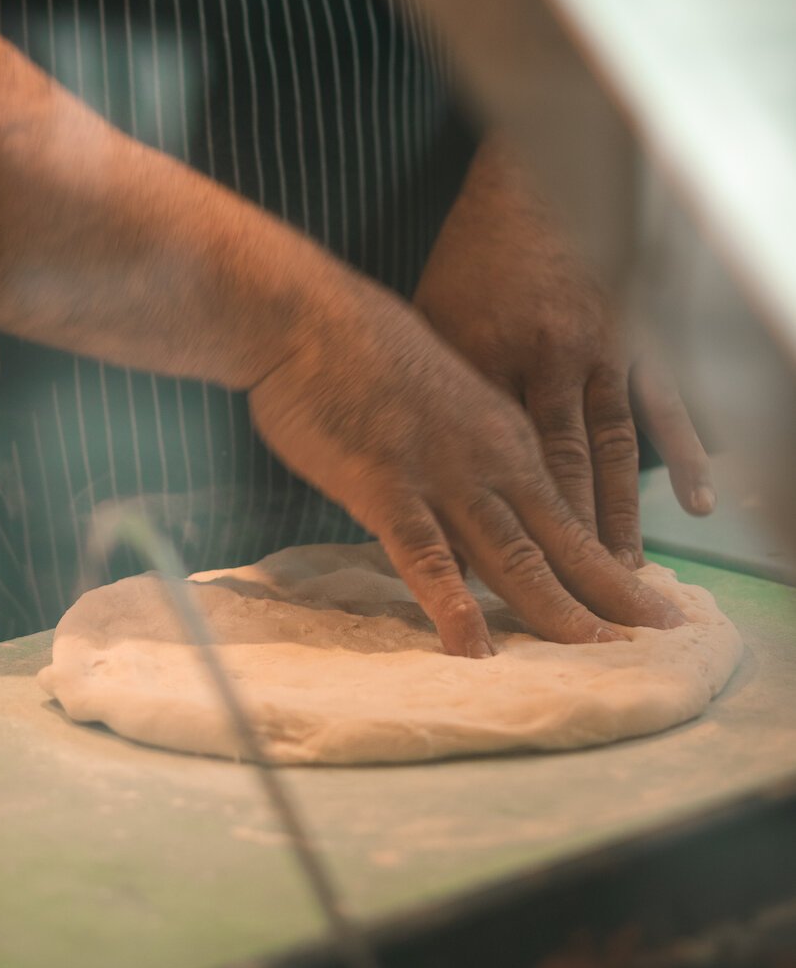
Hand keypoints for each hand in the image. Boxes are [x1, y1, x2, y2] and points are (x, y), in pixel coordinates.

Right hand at [249, 261, 684, 656]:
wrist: (308, 315)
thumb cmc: (362, 352)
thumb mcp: (440, 401)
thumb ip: (466, 456)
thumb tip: (473, 514)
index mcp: (507, 436)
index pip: (572, 512)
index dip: (610, 561)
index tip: (645, 601)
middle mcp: (492, 458)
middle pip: (565, 539)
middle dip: (614, 593)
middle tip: (659, 637)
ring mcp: (444, 475)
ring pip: (514, 555)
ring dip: (559, 609)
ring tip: (599, 652)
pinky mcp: (388, 488)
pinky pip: (426, 555)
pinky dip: (452, 603)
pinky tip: (474, 647)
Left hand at [414, 144, 713, 568]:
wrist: (534, 184)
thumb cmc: (474, 255)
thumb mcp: (438, 317)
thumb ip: (439, 388)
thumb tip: (424, 466)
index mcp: (491, 357)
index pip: (492, 456)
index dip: (496, 520)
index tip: (497, 586)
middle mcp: (552, 359)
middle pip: (560, 468)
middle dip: (568, 543)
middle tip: (577, 608)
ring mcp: (604, 349)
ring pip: (614, 448)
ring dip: (621, 515)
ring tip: (628, 576)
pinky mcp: (641, 338)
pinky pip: (666, 404)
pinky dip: (685, 453)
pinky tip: (698, 499)